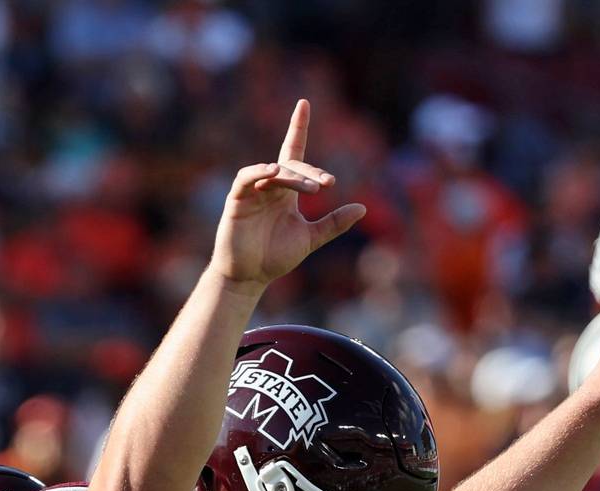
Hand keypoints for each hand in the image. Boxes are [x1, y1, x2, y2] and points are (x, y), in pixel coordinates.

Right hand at [209, 100, 366, 290]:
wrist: (250, 277)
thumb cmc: (275, 257)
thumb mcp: (311, 238)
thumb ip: (334, 224)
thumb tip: (363, 208)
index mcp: (286, 191)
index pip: (293, 152)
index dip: (298, 128)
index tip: (304, 104)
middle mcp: (269, 186)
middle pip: (290, 165)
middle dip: (309, 172)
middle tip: (327, 185)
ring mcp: (252, 191)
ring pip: (273, 171)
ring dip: (292, 177)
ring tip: (312, 189)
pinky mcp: (237, 200)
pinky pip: (246, 178)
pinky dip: (258, 172)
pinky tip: (272, 172)